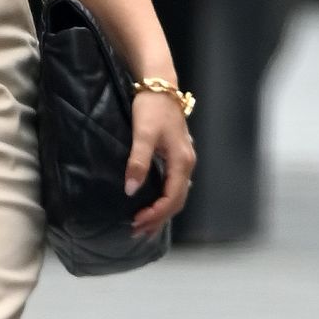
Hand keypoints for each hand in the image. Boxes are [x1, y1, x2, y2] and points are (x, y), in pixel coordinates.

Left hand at [125, 91, 195, 235]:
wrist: (160, 85)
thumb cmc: (151, 108)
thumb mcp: (143, 134)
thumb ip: (138, 161)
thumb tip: (131, 190)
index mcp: (181, 161)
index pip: (172, 198)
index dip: (156, 214)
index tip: (136, 222)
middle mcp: (187, 164)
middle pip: (177, 201)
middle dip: (158, 219)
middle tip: (137, 232)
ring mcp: (183, 160)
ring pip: (176, 195)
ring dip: (161, 212)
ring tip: (144, 226)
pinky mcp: (176, 156)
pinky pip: (173, 186)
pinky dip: (164, 201)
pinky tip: (153, 206)